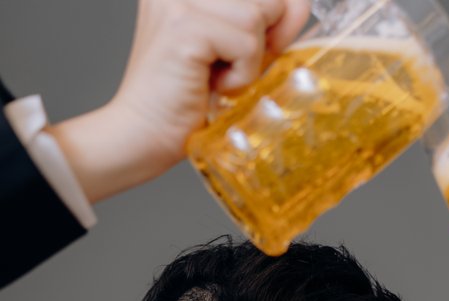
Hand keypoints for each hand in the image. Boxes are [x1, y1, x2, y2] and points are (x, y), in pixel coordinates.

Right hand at [52, 0, 309, 201]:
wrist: (143, 135)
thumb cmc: (186, 100)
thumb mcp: (237, 52)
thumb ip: (269, 24)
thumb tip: (302, 3)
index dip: (269, 19)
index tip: (244, 50)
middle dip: (261, 42)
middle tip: (225, 69)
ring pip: (257, 16)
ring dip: (249, 61)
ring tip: (215, 78)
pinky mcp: (185, 26)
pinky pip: (247, 42)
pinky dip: (241, 75)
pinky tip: (212, 86)